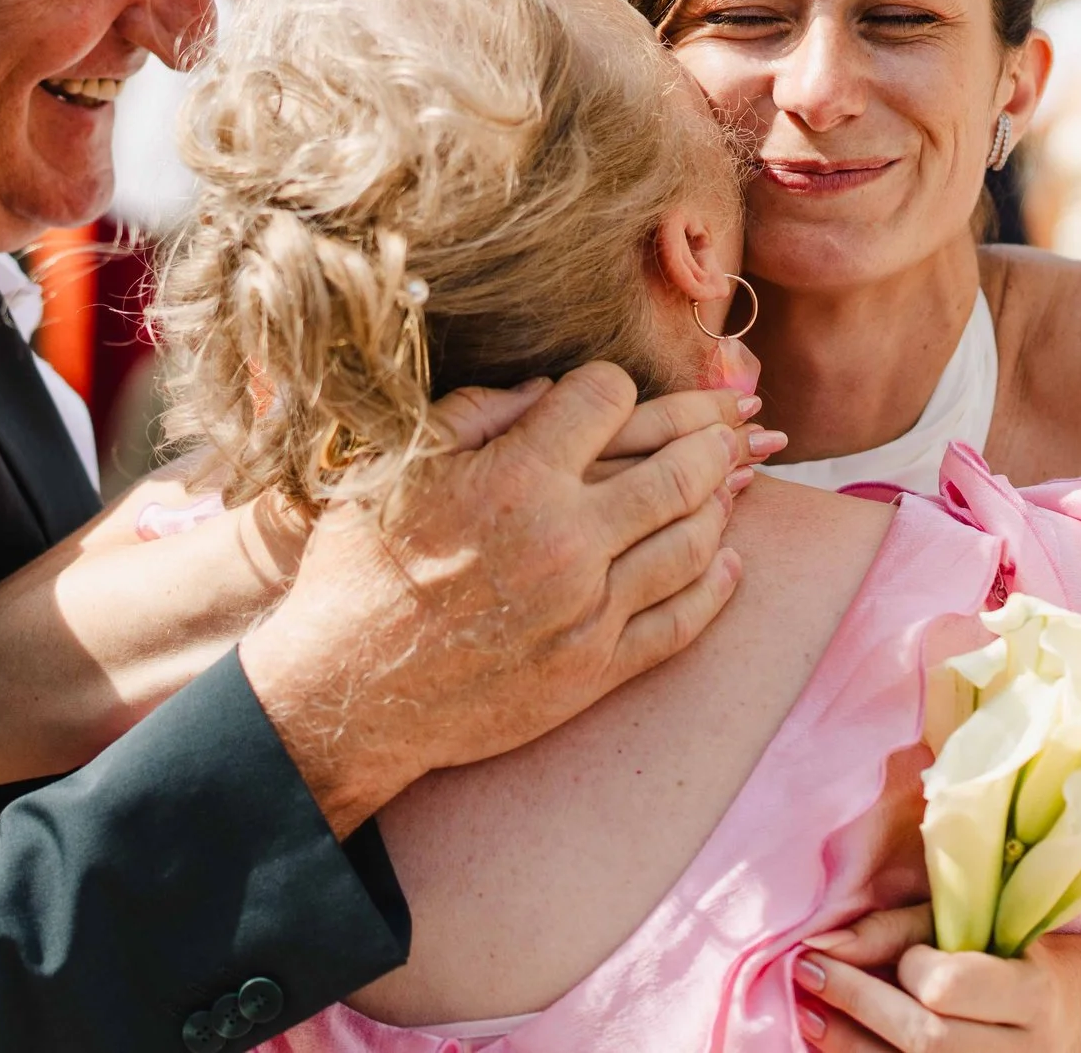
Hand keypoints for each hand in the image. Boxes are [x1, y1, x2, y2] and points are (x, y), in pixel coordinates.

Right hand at [238, 363, 753, 835]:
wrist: (345, 694)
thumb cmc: (362, 570)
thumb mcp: (398, 468)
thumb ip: (476, 414)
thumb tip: (550, 389)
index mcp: (515, 477)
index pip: (611, 398)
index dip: (614, 387)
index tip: (614, 394)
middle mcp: (564, 539)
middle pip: (679, 466)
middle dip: (712, 433)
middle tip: (735, 419)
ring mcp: (588, 609)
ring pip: (693, 540)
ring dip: (722, 500)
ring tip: (734, 478)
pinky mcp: (595, 669)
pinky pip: (682, 620)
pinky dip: (717, 585)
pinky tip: (730, 561)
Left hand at [795, 906, 1078, 1052]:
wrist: (1055, 1020)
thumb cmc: (998, 956)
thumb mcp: (963, 927)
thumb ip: (894, 930)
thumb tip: (823, 943)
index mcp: (1033, 994)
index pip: (950, 986)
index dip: (910, 966)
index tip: (896, 952)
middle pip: (926, 1041)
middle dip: (857, 1004)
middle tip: (806, 970)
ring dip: (846, 1045)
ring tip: (807, 1013)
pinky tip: (830, 1044)